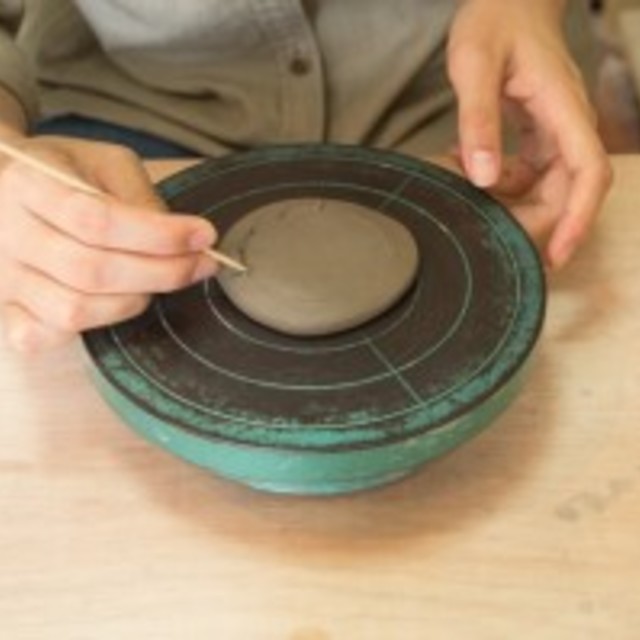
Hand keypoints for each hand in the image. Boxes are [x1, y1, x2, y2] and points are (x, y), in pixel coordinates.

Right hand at [0, 135, 217, 352]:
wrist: (5, 189)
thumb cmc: (63, 174)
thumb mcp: (104, 163)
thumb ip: (139, 197)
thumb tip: (178, 241)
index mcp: (28, 183)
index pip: (98, 220)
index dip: (159, 235)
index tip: (205, 236)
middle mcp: (7, 233)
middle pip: (92, 271)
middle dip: (162, 273)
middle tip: (202, 264)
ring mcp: (3, 277)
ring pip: (74, 309)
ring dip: (135, 300)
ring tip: (162, 281)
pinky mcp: (6, 308)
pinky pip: (40, 336)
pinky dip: (85, 329)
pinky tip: (113, 305)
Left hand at [447, 0, 611, 267]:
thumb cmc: (493, 20)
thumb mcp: (474, 66)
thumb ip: (479, 120)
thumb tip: (482, 177)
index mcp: (563, 108)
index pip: (588, 171)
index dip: (578, 217)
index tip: (558, 253)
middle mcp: (568, 123)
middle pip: (570, 188)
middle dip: (539, 220)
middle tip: (496, 238)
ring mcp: (556, 128)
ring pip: (548, 184)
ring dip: (513, 200)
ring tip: (470, 195)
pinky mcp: (540, 131)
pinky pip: (529, 170)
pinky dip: (502, 179)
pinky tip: (467, 166)